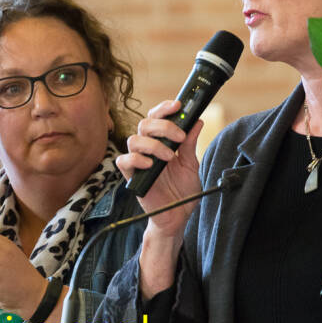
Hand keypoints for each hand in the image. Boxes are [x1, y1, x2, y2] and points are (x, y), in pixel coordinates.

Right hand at [116, 100, 203, 297]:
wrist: (178, 217)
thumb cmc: (182, 191)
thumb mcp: (191, 165)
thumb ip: (191, 144)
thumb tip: (197, 121)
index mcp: (161, 142)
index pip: (156, 117)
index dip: (164, 108)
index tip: (178, 105)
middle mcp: (148, 149)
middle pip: (144, 124)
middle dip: (163, 126)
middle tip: (179, 137)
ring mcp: (138, 162)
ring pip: (134, 140)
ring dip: (154, 144)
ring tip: (170, 157)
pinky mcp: (131, 177)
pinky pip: (124, 161)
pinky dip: (137, 159)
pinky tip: (151, 164)